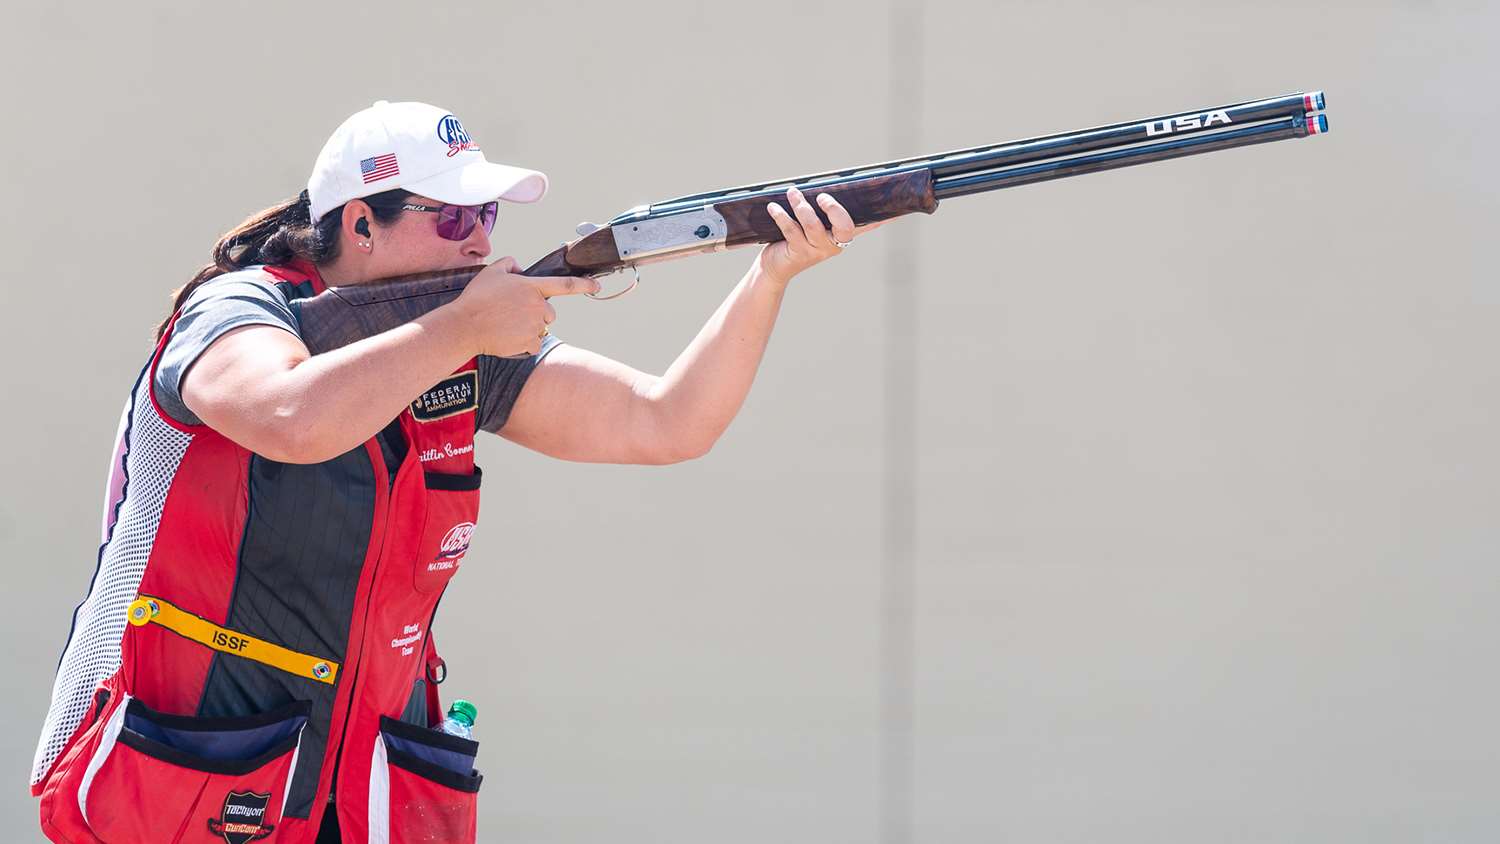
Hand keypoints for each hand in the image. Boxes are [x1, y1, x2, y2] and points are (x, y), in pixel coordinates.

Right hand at [450, 256, 600, 356]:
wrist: (465, 325)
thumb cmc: (476, 299)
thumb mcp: (491, 271)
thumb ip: (510, 264)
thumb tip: (520, 268)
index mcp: (531, 287)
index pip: (565, 285)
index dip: (584, 285)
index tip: (596, 286)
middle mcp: (538, 306)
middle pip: (549, 313)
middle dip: (537, 314)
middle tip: (513, 313)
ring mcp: (535, 325)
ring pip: (540, 329)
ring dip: (528, 328)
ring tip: (506, 325)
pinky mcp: (530, 343)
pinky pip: (533, 344)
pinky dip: (524, 343)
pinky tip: (507, 337)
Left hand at [757, 186, 887, 282]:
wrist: (775, 268)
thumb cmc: (794, 239)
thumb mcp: (811, 224)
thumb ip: (821, 208)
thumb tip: (820, 184)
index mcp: (842, 235)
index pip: (867, 225)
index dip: (883, 219)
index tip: (897, 210)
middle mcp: (834, 244)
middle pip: (845, 227)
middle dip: (834, 209)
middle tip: (821, 196)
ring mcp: (817, 251)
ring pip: (814, 226)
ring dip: (801, 206)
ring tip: (792, 193)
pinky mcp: (797, 254)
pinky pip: (791, 230)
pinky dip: (781, 216)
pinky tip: (773, 206)